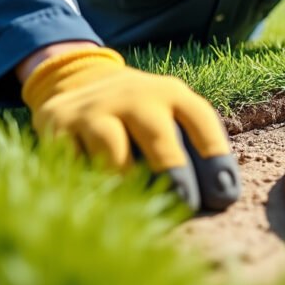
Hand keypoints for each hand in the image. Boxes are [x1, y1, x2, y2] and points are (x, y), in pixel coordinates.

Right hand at [21, 47, 240, 210]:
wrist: (80, 80)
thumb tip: (217, 195)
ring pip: (111, 148)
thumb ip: (191, 145)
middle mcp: (135, 96)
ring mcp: (95, 108)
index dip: (215, 156)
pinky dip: (85, 182)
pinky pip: (73, 160)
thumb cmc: (142, 113)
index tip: (225, 194)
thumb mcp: (169, 114)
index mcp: (171, 93)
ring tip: (137, 204)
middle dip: (173, 171)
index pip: (200, 119)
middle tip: (187, 204)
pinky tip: (97, 200)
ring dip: (126, 180)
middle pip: (157, 134)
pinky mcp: (59, 123)